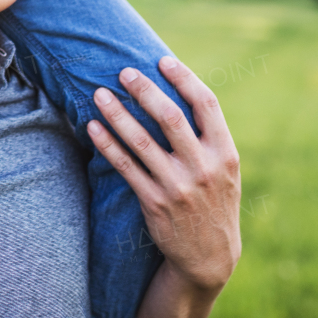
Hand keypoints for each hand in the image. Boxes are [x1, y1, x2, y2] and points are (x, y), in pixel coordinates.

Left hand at [86, 57, 240, 296]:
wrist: (210, 256)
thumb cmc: (214, 200)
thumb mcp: (225, 169)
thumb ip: (208, 135)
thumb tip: (178, 90)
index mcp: (225, 153)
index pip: (207, 104)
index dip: (184, 78)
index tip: (162, 60)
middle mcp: (203, 167)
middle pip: (170, 117)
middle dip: (144, 90)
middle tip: (123, 71)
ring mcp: (178, 186)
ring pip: (141, 141)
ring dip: (117, 114)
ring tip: (99, 94)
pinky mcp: (154, 202)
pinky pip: (126, 167)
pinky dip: (107, 144)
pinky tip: (93, 127)